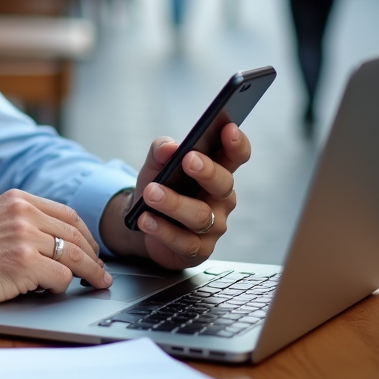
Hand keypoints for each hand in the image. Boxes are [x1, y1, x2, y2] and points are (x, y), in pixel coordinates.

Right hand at [0, 190, 112, 323]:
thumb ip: (24, 222)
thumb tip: (60, 240)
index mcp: (18, 199)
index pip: (67, 214)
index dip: (85, 235)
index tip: (92, 249)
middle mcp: (23, 213)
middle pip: (75, 234)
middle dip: (93, 256)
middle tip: (101, 271)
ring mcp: (24, 237)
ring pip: (74, 256)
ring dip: (90, 273)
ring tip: (97, 283)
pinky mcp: (24, 263)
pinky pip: (61, 277)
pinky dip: (62, 287)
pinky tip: (55, 291)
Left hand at [101, 123, 250, 268]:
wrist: (142, 222)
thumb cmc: (158, 186)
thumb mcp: (155, 165)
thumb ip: (161, 151)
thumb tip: (169, 147)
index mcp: (217, 172)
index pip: (235, 155)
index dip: (236, 143)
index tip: (227, 129)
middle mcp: (220, 199)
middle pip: (223, 184)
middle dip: (207, 171)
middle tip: (188, 160)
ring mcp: (213, 226)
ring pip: (199, 215)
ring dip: (173, 203)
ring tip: (151, 193)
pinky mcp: (198, 250)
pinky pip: (183, 241)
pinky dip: (162, 230)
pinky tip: (146, 220)